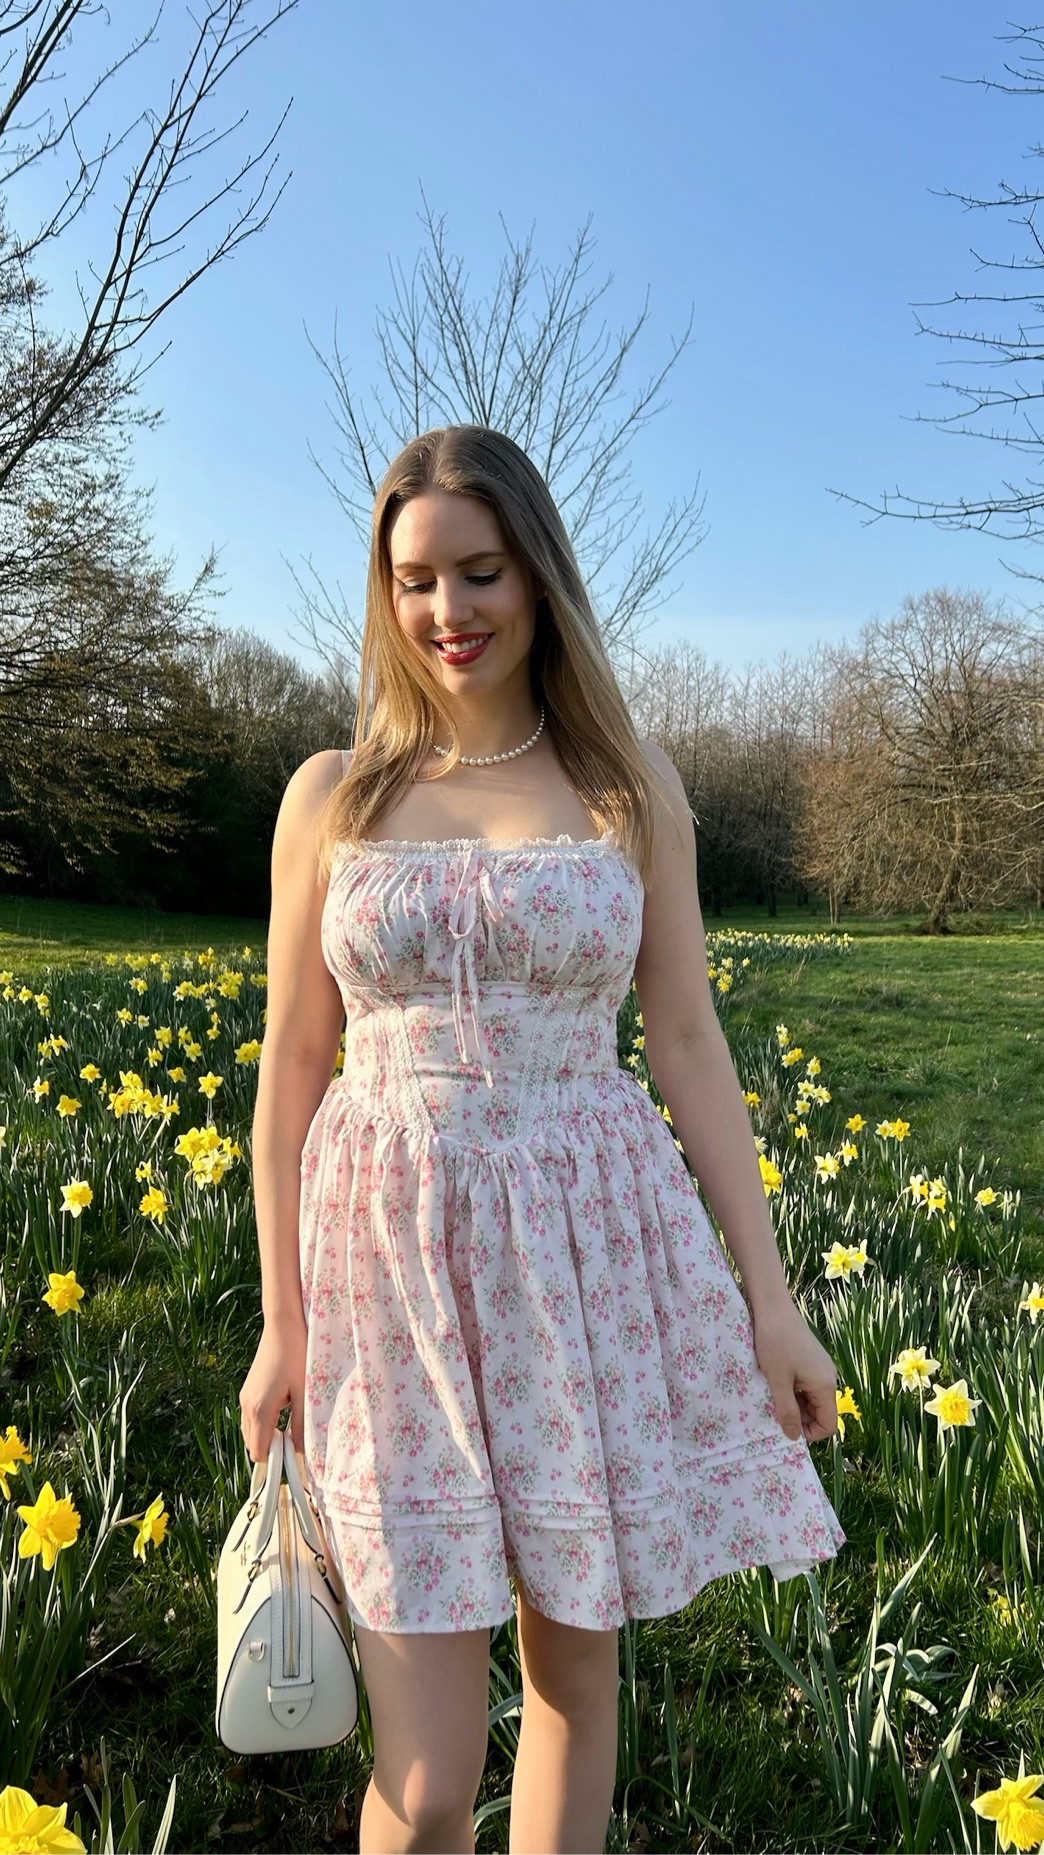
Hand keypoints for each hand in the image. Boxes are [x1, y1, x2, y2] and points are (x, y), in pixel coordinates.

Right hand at [239, 1316, 307, 1462]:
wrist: (283, 1325)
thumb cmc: (297, 1354)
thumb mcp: (304, 1392)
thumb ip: (301, 1425)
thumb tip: (301, 1453)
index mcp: (260, 1409)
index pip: (258, 1453)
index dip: (275, 1462)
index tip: (294, 1458)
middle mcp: (247, 1405)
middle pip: (252, 1445)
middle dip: (272, 1451)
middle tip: (296, 1442)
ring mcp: (245, 1397)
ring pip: (251, 1432)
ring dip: (268, 1437)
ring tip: (292, 1427)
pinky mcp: (248, 1391)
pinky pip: (252, 1419)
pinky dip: (265, 1425)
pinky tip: (284, 1413)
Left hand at [751, 1300, 838, 1443]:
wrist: (772, 1307)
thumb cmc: (775, 1342)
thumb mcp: (778, 1380)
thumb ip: (787, 1411)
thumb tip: (794, 1437)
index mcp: (825, 1385)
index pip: (828, 1424)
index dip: (810, 1434)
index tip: (786, 1429)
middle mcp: (828, 1378)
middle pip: (820, 1412)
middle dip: (799, 1419)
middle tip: (774, 1414)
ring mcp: (819, 1368)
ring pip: (811, 1399)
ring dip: (794, 1405)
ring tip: (772, 1399)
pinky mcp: (810, 1360)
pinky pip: (805, 1386)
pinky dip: (792, 1391)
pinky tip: (775, 1384)